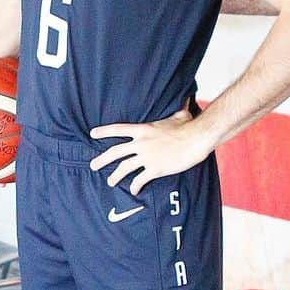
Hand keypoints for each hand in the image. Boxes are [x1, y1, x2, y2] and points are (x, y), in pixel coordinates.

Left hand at [89, 108, 210, 194]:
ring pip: (124, 168)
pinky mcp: (155, 169)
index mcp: (143, 129)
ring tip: (110, 182)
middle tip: (93, 165)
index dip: (104, 132)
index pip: (118, 129)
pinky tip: (134, 191)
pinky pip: (140, 180)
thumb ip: (177, 108)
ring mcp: (147, 157)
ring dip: (115, 176)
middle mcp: (141, 143)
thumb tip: (185, 98)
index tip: (92, 134)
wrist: (197, 138)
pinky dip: (135, 187)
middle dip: (102, 160)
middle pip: (115, 152)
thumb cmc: (189, 126)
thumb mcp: (180, 114)